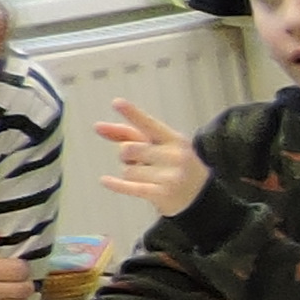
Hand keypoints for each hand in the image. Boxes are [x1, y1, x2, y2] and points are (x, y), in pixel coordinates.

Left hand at [96, 98, 208, 218]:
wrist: (201, 196)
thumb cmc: (174, 166)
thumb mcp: (160, 147)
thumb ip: (130, 135)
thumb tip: (98, 126)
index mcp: (175, 140)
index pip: (149, 125)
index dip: (132, 113)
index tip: (116, 102)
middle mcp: (175, 156)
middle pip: (129, 149)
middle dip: (126, 155)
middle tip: (138, 161)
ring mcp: (171, 177)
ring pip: (128, 171)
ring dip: (130, 174)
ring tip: (147, 178)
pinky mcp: (163, 195)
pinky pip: (130, 186)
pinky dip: (116, 184)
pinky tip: (105, 180)